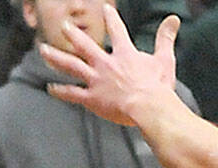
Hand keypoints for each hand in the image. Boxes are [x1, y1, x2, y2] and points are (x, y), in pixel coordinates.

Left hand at [40, 6, 179, 126]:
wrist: (149, 108)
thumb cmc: (159, 86)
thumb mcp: (165, 59)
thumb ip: (166, 38)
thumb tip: (174, 19)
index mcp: (125, 54)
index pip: (117, 31)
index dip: (111, 19)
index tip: (105, 9)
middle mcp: (106, 63)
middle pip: (85, 44)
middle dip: (73, 34)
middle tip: (64, 25)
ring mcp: (97, 80)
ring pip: (71, 65)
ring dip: (56, 57)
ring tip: (43, 50)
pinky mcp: (92, 99)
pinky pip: (73, 93)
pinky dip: (61, 91)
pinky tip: (50, 87)